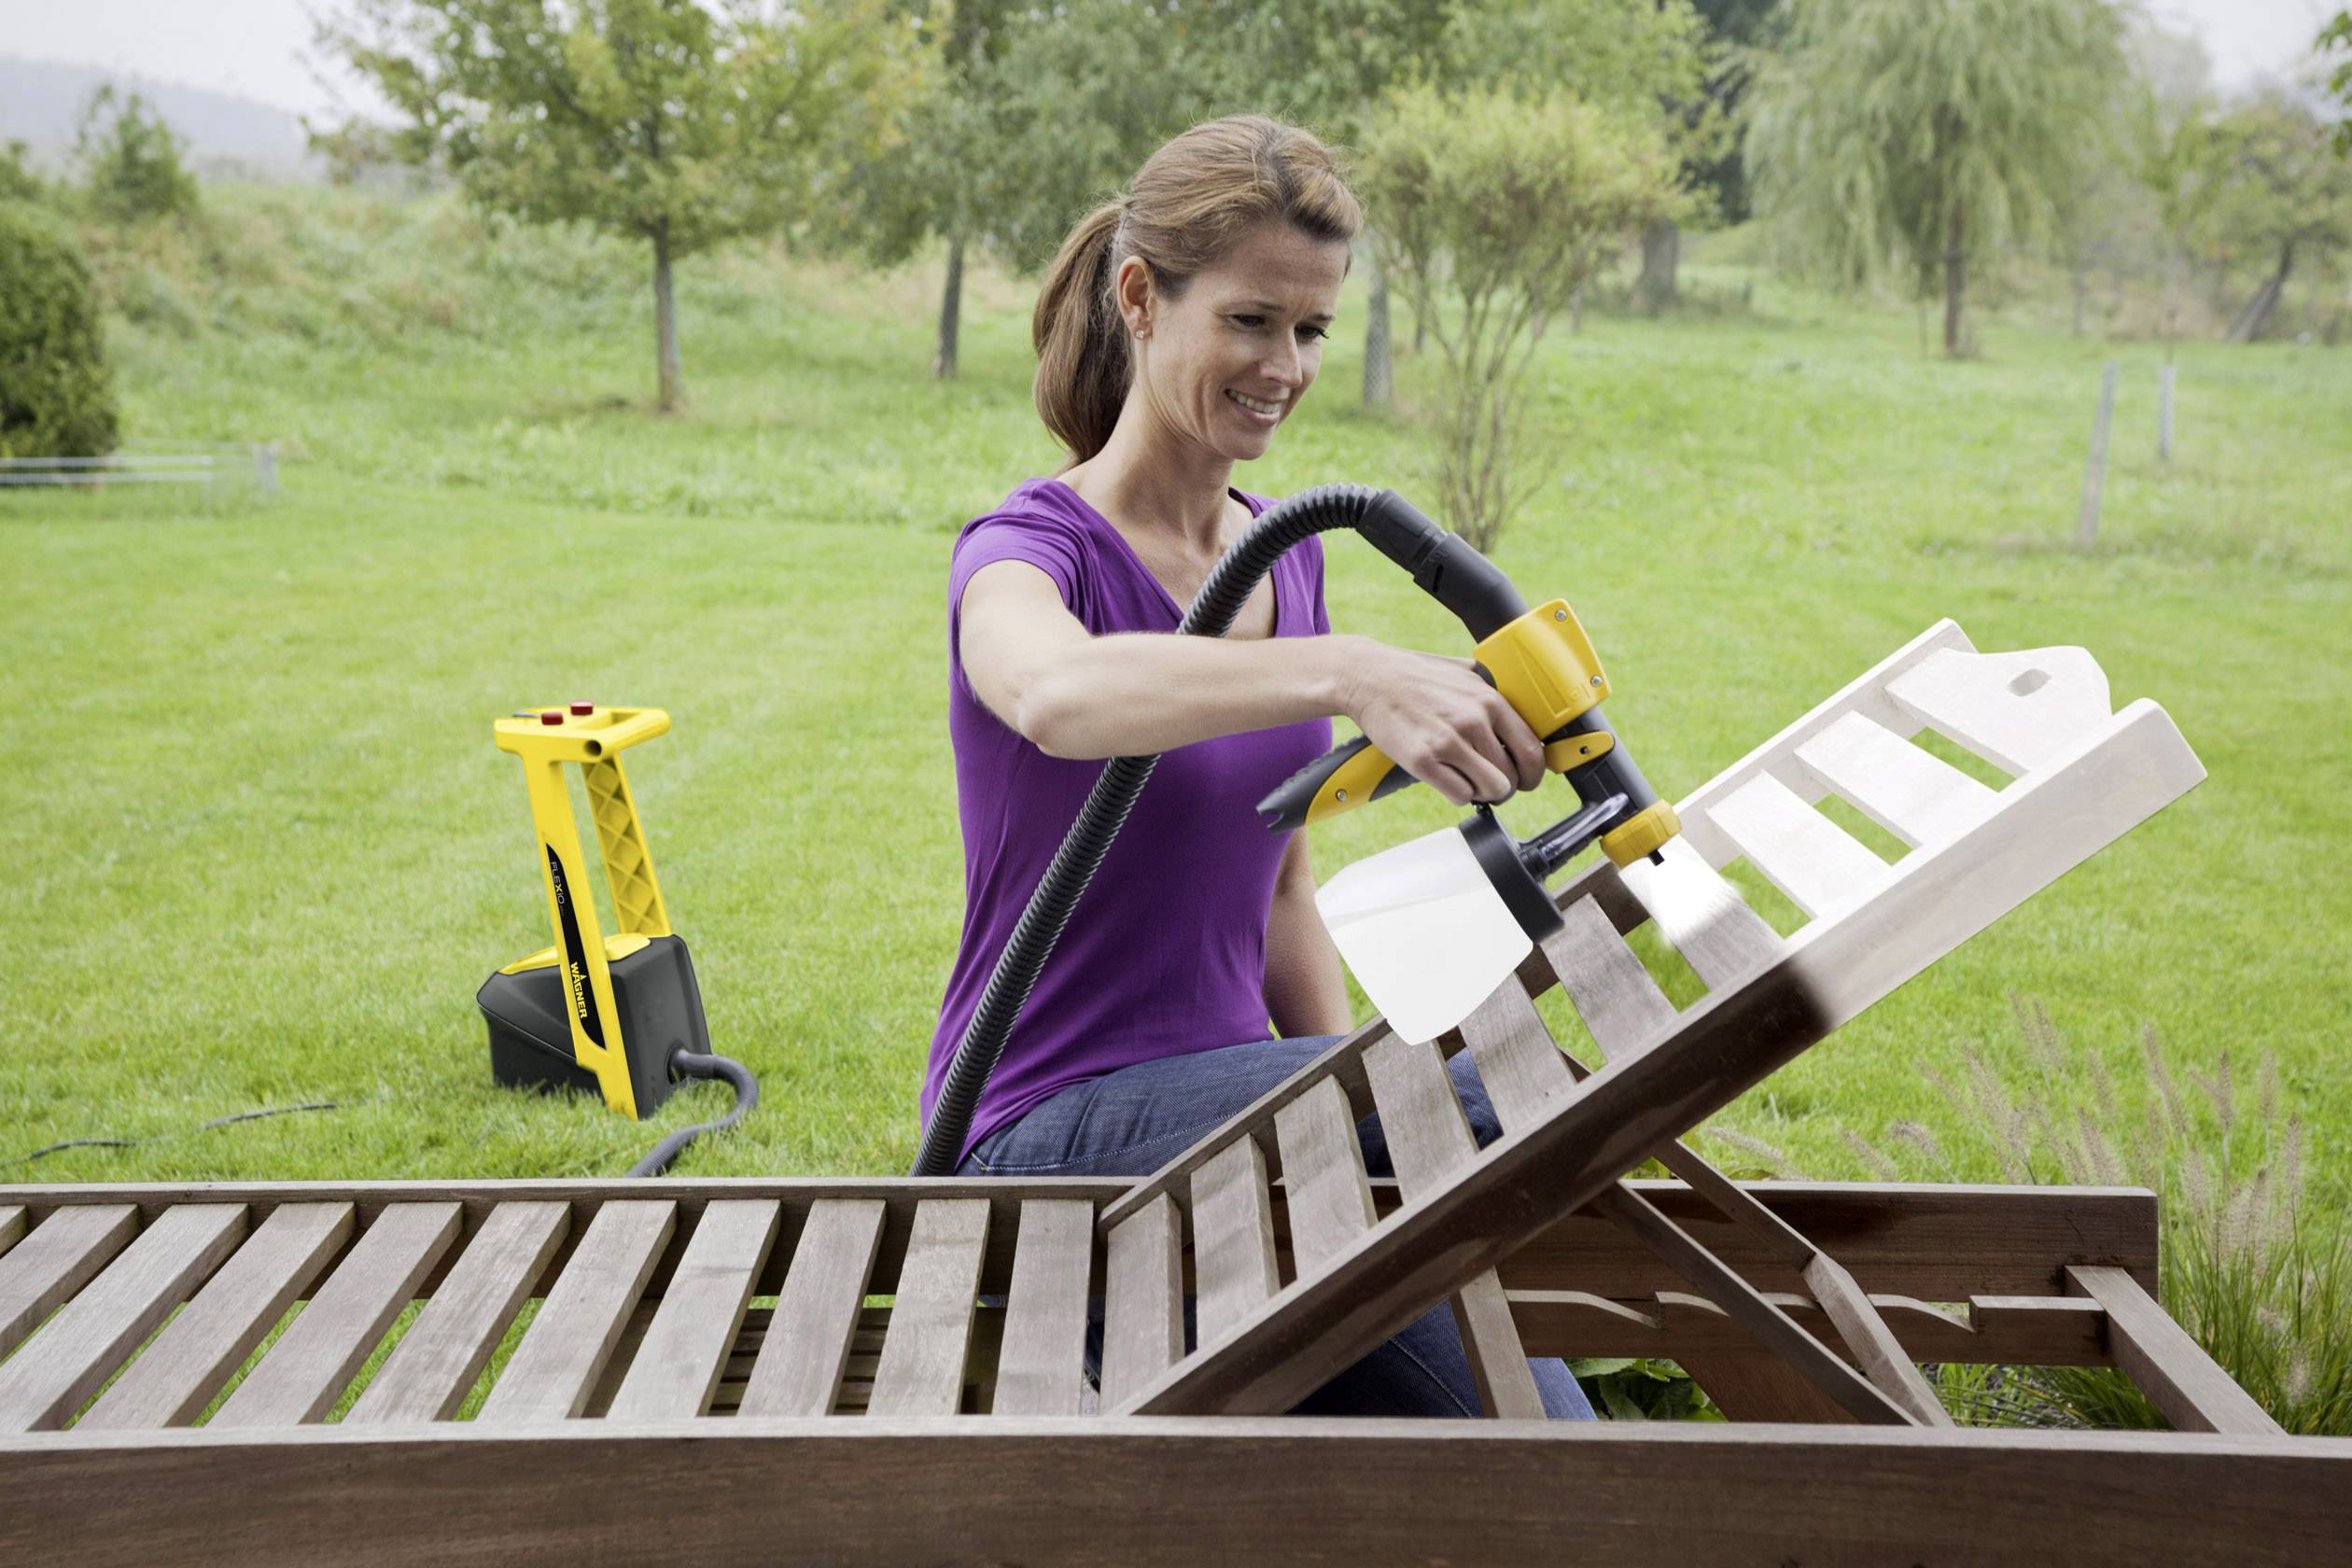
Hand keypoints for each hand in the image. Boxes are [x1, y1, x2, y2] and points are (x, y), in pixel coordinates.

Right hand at [1338, 637, 1547, 806]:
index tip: (1525, 779)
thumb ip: (1493, 692)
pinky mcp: (1423, 761)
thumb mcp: (1464, 672)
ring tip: (1467, 779)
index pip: (1532, 751)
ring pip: (1490, 790)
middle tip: (1489, 783)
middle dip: (1504, 786)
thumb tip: (1518, 714)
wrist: (1368, 677)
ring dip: (1481, 791)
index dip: (1532, 773)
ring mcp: (1448, 742)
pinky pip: (1460, 795)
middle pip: (1511, 777)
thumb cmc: (1414, 675)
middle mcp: (1474, 721)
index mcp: (1489, 700)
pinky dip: (1457, 793)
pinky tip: (1446, 778)